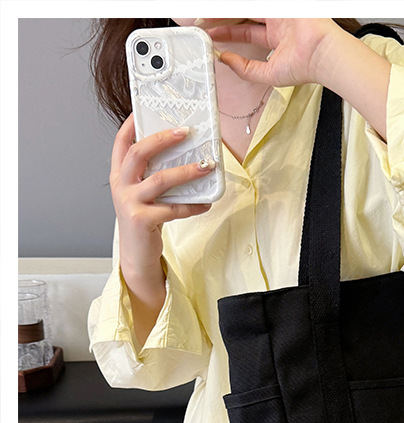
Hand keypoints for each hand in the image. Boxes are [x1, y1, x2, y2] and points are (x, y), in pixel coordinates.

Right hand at [110, 114, 213, 276]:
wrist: (137, 255)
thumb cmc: (145, 221)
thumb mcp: (143, 194)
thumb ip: (152, 176)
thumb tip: (184, 156)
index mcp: (120, 176)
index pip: (121, 143)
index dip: (131, 125)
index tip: (144, 109)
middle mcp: (121, 186)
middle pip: (139, 153)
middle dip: (163, 139)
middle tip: (186, 132)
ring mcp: (130, 203)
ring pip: (160, 179)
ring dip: (186, 172)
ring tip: (206, 167)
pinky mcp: (142, 220)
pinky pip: (173, 208)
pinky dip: (192, 205)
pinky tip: (206, 203)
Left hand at [202, 18, 342, 86]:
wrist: (321, 54)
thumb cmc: (305, 67)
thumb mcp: (268, 74)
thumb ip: (245, 69)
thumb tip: (224, 60)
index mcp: (276, 39)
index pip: (246, 32)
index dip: (227, 33)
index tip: (211, 34)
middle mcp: (277, 23)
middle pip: (243, 16)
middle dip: (224, 18)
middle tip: (204, 20)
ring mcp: (279, 11)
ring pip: (247, 8)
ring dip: (228, 11)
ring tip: (208, 13)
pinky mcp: (282, 5)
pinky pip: (257, 5)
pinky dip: (240, 8)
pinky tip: (226, 10)